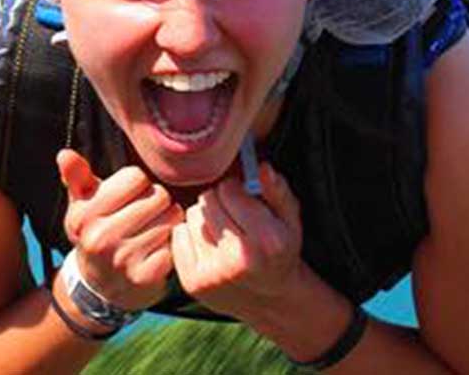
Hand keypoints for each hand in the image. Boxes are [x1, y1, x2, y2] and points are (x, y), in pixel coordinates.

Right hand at [57, 149, 183, 311]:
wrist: (100, 287)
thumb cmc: (97, 232)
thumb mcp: (82, 205)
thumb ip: (77, 176)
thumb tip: (64, 154)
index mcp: (85, 215)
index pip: (136, 177)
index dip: (138, 185)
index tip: (129, 198)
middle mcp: (101, 238)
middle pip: (158, 195)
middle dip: (157, 202)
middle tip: (145, 215)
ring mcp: (123, 259)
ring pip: (171, 217)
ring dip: (168, 221)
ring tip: (153, 229)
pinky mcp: (146, 276)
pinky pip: (176, 241)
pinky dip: (173, 243)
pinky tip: (159, 248)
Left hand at [171, 162, 304, 321]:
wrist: (271, 302)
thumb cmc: (279, 251)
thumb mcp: (291, 221)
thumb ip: (278, 190)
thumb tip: (261, 167)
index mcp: (266, 239)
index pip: (229, 190)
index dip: (235, 189)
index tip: (241, 198)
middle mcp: (239, 258)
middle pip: (208, 200)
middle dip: (219, 201)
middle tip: (230, 213)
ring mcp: (213, 273)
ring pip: (192, 216)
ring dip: (204, 217)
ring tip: (220, 230)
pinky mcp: (193, 282)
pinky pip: (178, 236)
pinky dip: (189, 236)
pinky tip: (208, 245)